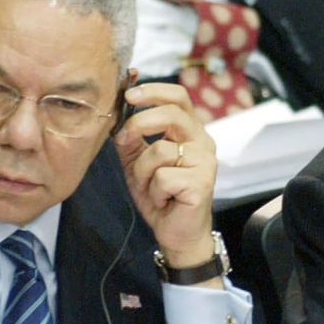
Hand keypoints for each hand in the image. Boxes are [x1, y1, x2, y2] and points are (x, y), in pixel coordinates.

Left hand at [113, 82, 218, 273]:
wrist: (176, 232)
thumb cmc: (161, 195)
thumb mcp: (138, 162)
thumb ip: (130, 138)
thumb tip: (117, 116)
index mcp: (189, 131)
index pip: (178, 97)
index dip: (153, 91)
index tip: (129, 95)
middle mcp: (202, 142)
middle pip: (172, 114)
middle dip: (140, 123)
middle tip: (124, 137)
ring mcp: (205, 162)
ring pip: (160, 150)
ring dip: (143, 172)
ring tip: (150, 187)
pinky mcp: (202, 183)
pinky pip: (164, 177)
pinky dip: (154, 191)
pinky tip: (163, 199)